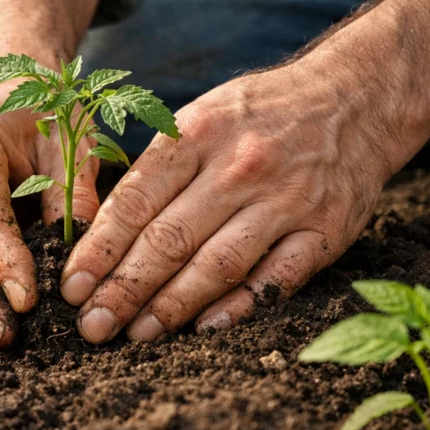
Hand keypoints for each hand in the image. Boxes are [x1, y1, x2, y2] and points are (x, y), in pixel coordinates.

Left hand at [61, 61, 404, 342]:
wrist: (357, 95)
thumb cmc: (262, 112)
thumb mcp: (203, 115)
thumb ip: (159, 167)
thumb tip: (104, 230)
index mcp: (198, 133)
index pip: (135, 202)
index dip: (99, 250)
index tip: (72, 288)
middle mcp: (239, 167)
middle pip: (169, 239)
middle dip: (123, 289)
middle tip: (92, 325)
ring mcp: (286, 199)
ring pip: (217, 264)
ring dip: (171, 306)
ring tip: (136, 334)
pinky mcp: (325, 229)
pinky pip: (276, 278)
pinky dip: (239, 306)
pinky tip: (204, 328)